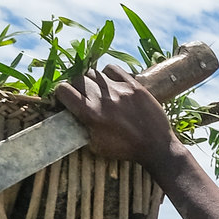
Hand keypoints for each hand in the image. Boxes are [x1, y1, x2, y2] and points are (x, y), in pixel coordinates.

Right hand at [56, 63, 181, 166]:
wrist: (156, 146)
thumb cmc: (125, 149)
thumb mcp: (96, 145)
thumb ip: (81, 127)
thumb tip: (70, 112)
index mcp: (90, 114)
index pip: (63, 90)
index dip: (62, 94)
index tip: (67, 98)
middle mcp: (102, 99)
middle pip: (78, 78)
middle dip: (77, 87)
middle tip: (84, 95)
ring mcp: (119, 89)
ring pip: (94, 72)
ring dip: (93, 81)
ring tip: (99, 91)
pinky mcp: (133, 85)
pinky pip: (113, 68)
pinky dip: (109, 74)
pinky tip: (112, 84)